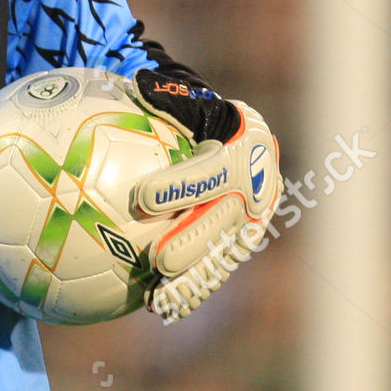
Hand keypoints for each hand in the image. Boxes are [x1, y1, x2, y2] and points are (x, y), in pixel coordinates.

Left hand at [115, 69, 282, 319]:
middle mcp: (256, 187)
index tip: (144, 197)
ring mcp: (253, 218)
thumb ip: (162, 94)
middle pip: (222, 221)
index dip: (180, 186)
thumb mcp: (182, 95)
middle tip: (157, 259)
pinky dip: (193, 289)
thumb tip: (134, 84)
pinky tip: (161, 307)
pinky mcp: (241, 242)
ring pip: (223, 254)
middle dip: (191, 242)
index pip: (209, 170)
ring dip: (193, 280)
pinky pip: (216, 268)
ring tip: (160, 300)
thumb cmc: (195, 109)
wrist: (234, 132)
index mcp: (244, 145)